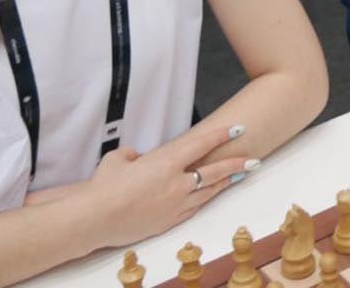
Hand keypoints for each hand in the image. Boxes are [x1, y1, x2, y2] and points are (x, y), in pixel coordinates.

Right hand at [74, 119, 253, 253]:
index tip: (239, 128)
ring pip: (208, 192)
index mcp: (166, 162)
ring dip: (225, 183)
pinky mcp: (169, 221)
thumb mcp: (118, 159)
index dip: (222, 134)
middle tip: (254, 160)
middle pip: (214, 171)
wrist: (95, 219)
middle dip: (236, 164)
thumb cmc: (104, 186)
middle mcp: (176, 183)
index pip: (202, 144)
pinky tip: (211, 197)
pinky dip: (204, 200)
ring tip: (240, 177)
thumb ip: (133, 155)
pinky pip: (193, 208)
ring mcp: (175, 204)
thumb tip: (137, 158)